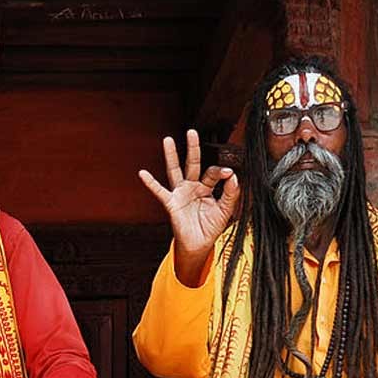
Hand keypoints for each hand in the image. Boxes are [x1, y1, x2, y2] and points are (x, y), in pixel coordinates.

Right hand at [137, 129, 239, 283]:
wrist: (199, 245)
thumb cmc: (210, 227)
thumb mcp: (226, 210)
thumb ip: (231, 193)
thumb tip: (234, 176)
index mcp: (206, 187)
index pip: (213, 173)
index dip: (221, 172)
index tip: (229, 173)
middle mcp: (192, 186)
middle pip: (192, 163)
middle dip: (192, 148)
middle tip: (192, 132)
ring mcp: (180, 193)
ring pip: (175, 171)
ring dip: (171, 156)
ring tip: (168, 140)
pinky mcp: (171, 203)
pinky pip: (160, 191)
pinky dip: (151, 183)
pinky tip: (143, 173)